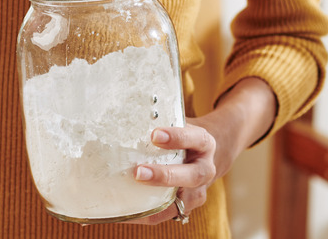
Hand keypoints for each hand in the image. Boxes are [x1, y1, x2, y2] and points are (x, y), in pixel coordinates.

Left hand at [127, 77, 276, 224]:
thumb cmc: (183, 135)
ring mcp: (198, 190)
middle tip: (139, 172)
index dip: (176, 137)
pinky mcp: (186, 205)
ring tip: (130, 200)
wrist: (205, 154)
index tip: (155, 134)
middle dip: (165, 175)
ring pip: (182, 200)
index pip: (194, 138)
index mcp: (204, 142)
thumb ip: (160, 120)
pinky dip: (147, 215)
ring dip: (156, 201)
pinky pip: (167, 214)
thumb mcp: (179, 122)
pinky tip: (125, 213)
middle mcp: (205, 168)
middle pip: (191, 175)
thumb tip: (122, 112)